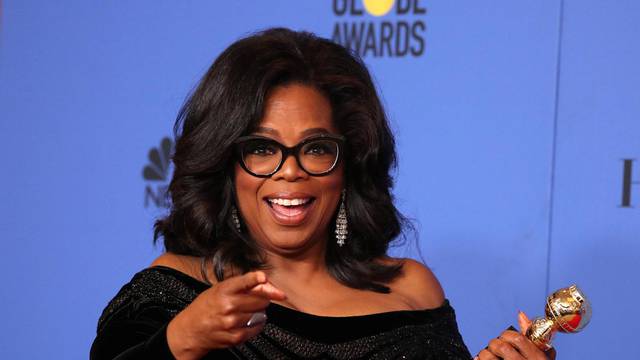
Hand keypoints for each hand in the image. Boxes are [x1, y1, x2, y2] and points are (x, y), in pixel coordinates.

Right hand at [166, 271, 285, 359]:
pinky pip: (256, 328)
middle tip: (255, 299)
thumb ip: (242, 284)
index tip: (263, 277)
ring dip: (258, 312)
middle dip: (262, 298)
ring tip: (247, 311)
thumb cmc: (206, 307)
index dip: (255, 279)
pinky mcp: (234, 336)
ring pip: (261, 314)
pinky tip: (248, 321)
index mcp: (224, 290)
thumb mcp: (219, 289)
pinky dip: (256, 324)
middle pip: (261, 300)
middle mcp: (228, 305)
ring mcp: (231, 322)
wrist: (191, 329)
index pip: (244, 282)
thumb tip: (265, 282)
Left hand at [475, 311, 556, 359]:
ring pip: (489, 357)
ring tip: (487, 356)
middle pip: (502, 347)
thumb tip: (520, 314)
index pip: (518, 339)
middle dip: (494, 344)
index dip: (507, 335)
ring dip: (484, 354)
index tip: (505, 338)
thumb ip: (531, 337)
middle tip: (494, 347)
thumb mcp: (540, 357)